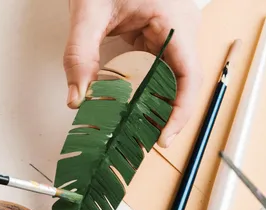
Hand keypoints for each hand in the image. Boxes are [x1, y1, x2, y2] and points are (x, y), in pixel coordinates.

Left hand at [63, 0, 201, 146]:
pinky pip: (156, 68)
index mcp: (176, 21)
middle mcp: (181, 29)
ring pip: (168, 79)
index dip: (180, 113)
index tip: (163, 137)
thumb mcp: (89, 10)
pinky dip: (142, 88)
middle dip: (160, 114)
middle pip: (180, 83)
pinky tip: (127, 103)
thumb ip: (79, 54)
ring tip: (131, 126)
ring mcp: (172, 33)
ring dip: (151, 102)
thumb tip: (77, 97)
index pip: (189, 77)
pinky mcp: (158, 35)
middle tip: (138, 140)